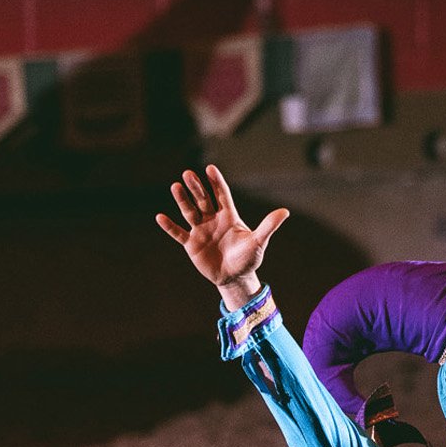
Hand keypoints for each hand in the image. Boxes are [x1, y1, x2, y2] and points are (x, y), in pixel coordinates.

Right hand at [156, 164, 287, 309]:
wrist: (235, 277)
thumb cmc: (248, 258)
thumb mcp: (259, 242)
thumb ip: (268, 226)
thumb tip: (285, 211)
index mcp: (229, 216)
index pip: (222, 195)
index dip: (216, 182)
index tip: (210, 168)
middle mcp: (213, 220)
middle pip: (203, 200)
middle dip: (196, 187)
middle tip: (188, 174)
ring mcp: (201, 230)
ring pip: (189, 212)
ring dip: (182, 200)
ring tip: (175, 186)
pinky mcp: (191, 244)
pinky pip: (178, 233)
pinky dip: (170, 226)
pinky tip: (160, 217)